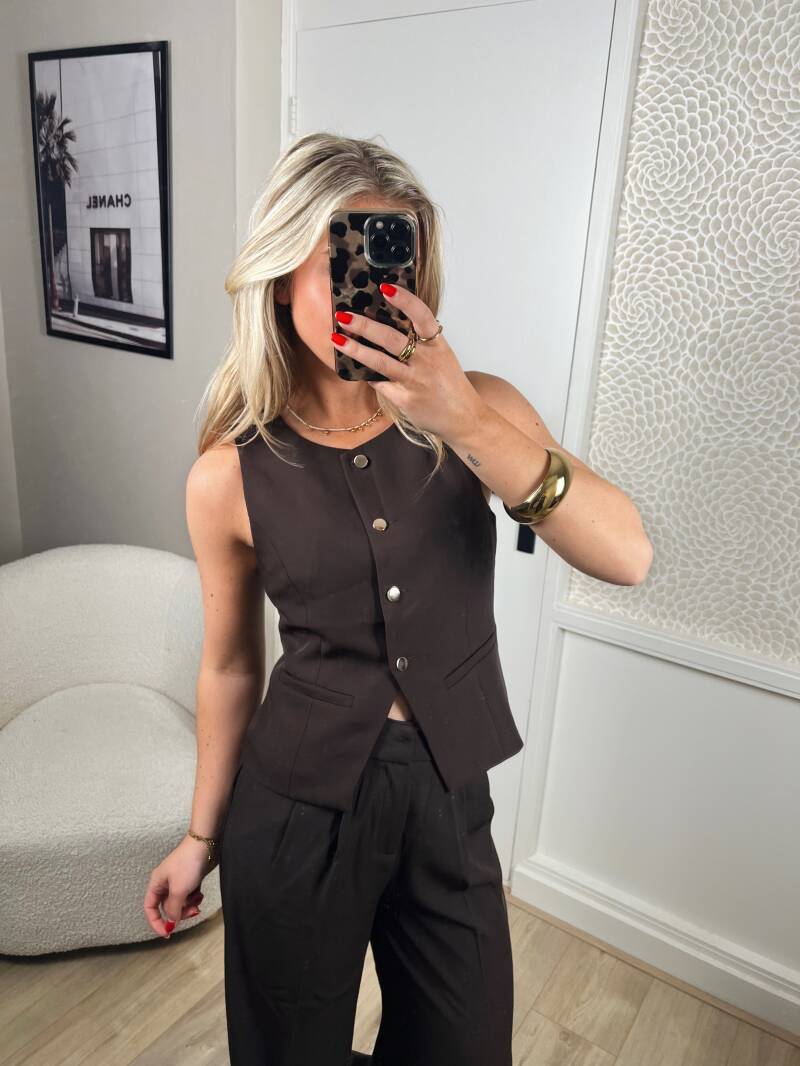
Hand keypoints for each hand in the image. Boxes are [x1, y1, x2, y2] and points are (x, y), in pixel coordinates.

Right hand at [143, 836, 210, 938]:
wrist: (206, 845)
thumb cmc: (188, 864)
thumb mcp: (178, 890)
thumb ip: (173, 909)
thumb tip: (172, 923)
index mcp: (156, 884)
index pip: (150, 908)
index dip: (156, 922)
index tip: (167, 933)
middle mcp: (165, 883)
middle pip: (168, 907)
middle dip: (179, 913)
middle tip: (192, 912)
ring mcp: (178, 881)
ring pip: (180, 903)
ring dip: (189, 906)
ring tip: (198, 902)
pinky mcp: (190, 880)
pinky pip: (189, 896)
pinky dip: (195, 899)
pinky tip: (201, 895)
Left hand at [331, 282, 483, 441]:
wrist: (464, 418)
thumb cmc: (449, 383)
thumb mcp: (441, 355)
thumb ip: (420, 339)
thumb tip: (387, 319)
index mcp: (437, 345)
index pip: (422, 316)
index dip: (405, 300)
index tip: (385, 287)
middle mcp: (427, 361)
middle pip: (392, 338)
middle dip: (364, 325)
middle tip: (343, 315)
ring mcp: (415, 381)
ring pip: (380, 362)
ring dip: (356, 349)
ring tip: (336, 338)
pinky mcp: (405, 400)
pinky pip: (379, 383)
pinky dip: (366, 374)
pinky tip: (353, 367)